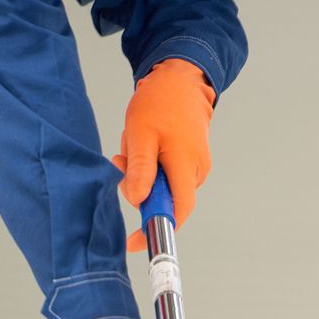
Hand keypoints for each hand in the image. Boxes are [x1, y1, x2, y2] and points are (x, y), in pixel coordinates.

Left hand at [114, 60, 214, 252]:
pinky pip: (166, 173)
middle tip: (122, 162)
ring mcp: (196, 165)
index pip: (177, 211)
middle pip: (165, 200)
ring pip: (163, 186)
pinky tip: (144, 142)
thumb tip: (138, 201)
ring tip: (134, 142)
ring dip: (142, 172)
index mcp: (186, 165)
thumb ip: (141, 169)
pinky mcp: (190, 159)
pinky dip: (150, 164)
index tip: (136, 241)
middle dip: (140, 188)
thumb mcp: (141, 134)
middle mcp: (196, 170)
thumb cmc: (161, 101)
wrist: (180, 77)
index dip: (156, 229)